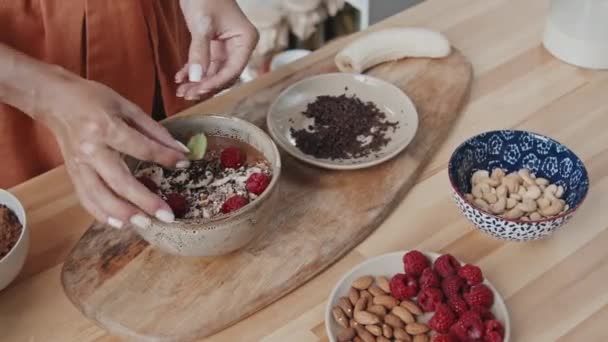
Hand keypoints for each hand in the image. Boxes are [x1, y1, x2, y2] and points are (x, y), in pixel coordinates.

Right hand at [39, 72, 190, 228]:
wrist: (55, 100)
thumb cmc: (93, 99)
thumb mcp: (126, 106)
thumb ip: (154, 130)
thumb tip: (180, 150)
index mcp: (106, 127)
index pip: (140, 148)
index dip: (164, 157)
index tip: (184, 164)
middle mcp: (91, 150)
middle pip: (120, 181)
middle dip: (145, 201)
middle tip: (167, 215)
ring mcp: (79, 165)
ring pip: (101, 196)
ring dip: (124, 213)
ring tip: (146, 224)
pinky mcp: (72, 174)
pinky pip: (86, 198)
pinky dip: (101, 213)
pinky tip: (119, 223)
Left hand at [176, 0, 258, 100]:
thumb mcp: (202, 24)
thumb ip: (199, 52)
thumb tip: (196, 79)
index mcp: (246, 40)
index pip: (233, 70)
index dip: (216, 82)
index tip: (199, 90)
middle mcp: (239, 46)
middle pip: (224, 75)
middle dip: (205, 86)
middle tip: (187, 95)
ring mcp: (227, 47)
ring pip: (214, 72)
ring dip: (198, 82)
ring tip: (181, 91)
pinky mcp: (214, 45)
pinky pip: (205, 64)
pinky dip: (193, 71)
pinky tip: (181, 78)